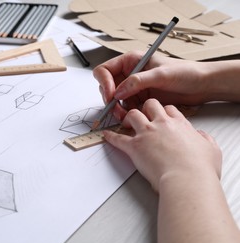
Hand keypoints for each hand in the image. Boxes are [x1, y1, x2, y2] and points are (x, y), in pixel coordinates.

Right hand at [93, 51, 209, 119]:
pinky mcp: (140, 99)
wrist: (202, 85)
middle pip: (107, 87)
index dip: (105, 83)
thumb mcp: (161, 74)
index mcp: (132, 61)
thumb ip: (138, 81)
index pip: (106, 70)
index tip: (111, 95)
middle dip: (109, 99)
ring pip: (115, 100)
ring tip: (125, 116)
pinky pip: (125, 108)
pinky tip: (133, 117)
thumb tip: (118, 92)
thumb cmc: (186, 72)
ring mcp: (134, 87)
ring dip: (117, 109)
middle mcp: (130, 73)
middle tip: (116, 110)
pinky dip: (126, 114)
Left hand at [103, 99, 221, 192]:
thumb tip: (201, 136)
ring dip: (127, 118)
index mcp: (179, 125)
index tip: (161, 115)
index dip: (164, 111)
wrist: (187, 179)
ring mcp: (146, 134)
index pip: (169, 109)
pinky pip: (118, 138)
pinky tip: (106, 134)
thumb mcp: (211, 149)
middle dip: (145, 108)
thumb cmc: (199, 168)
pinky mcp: (134, 147)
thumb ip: (205, 140)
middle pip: (150, 105)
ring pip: (132, 115)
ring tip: (125, 122)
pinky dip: (111, 136)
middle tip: (142, 114)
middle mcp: (162, 125)